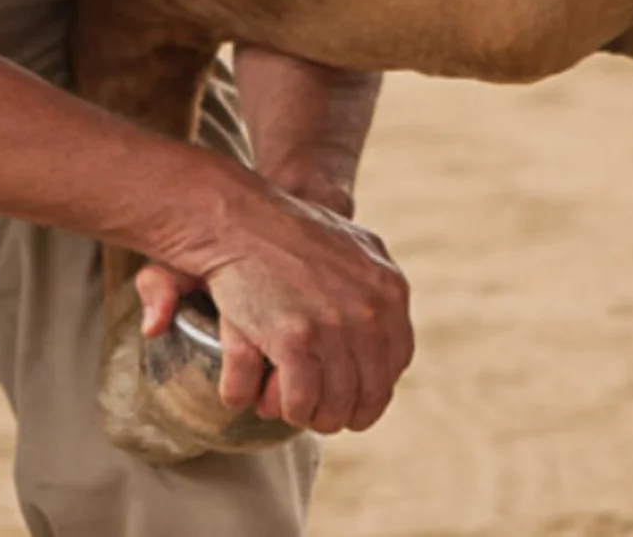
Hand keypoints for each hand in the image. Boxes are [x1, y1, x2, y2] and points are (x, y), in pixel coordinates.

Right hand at [162, 190, 410, 434]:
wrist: (236, 217)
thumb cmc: (285, 229)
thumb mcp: (352, 246)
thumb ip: (373, 285)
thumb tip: (383, 330)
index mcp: (389, 289)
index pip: (396, 362)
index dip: (371, 388)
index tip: (349, 394)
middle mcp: (370, 311)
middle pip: (370, 394)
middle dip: (343, 413)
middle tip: (316, 413)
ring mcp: (334, 327)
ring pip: (335, 405)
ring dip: (310, 416)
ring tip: (287, 408)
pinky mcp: (294, 340)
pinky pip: (299, 401)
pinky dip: (281, 409)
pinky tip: (263, 400)